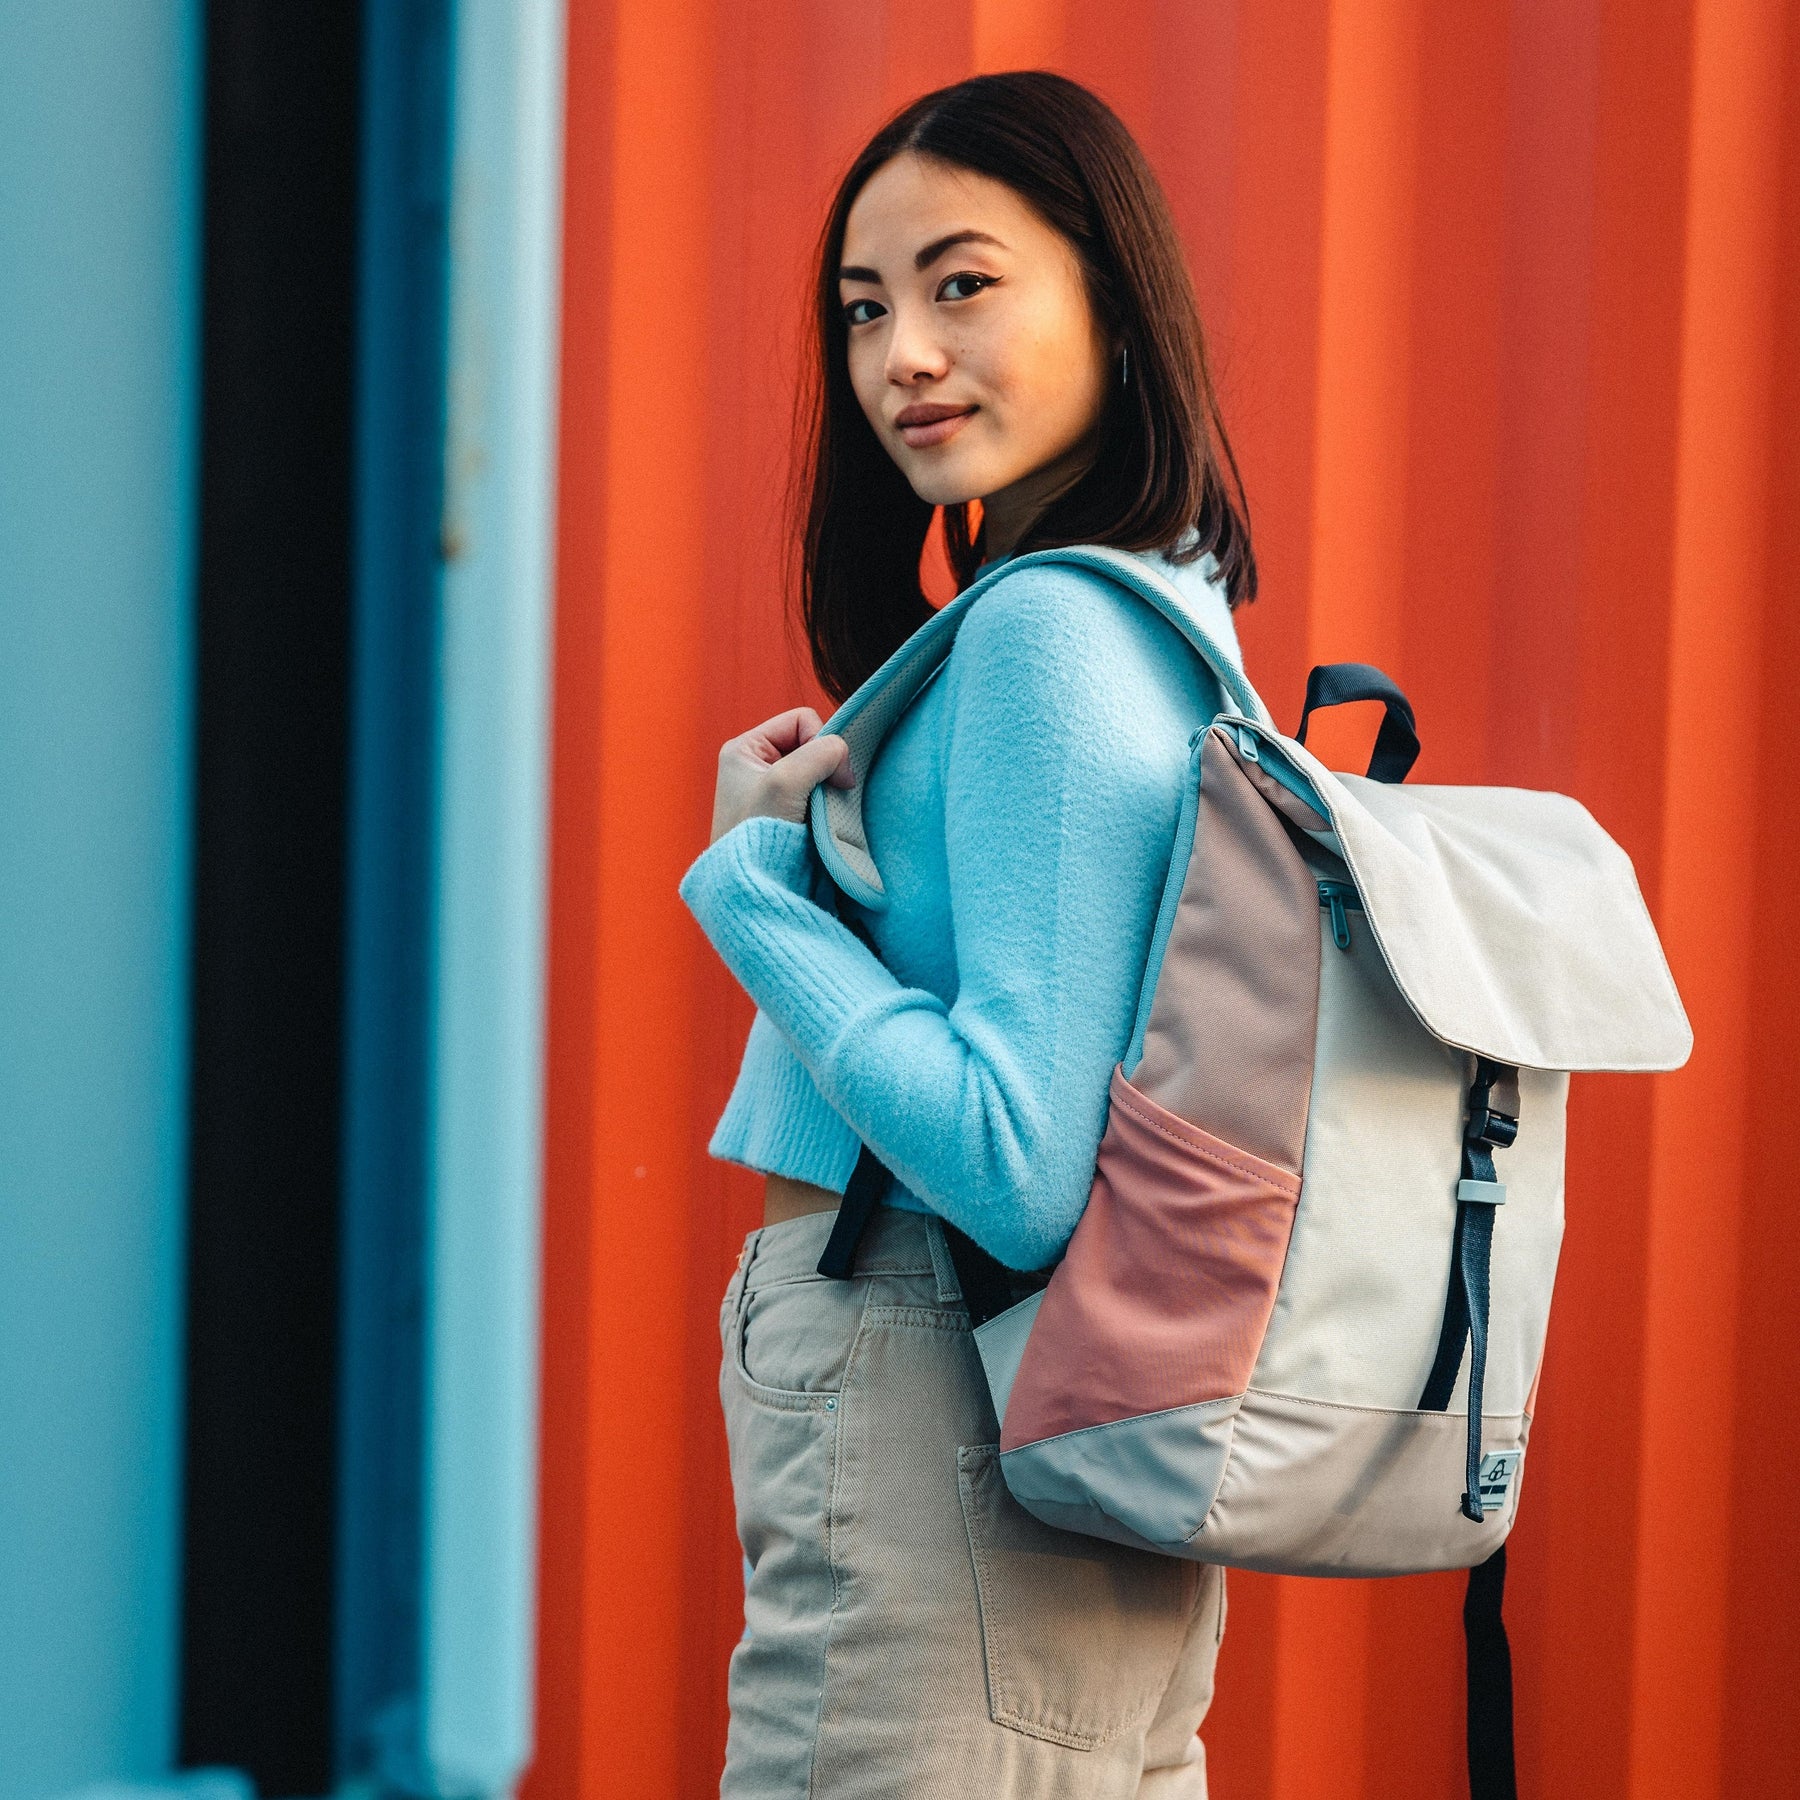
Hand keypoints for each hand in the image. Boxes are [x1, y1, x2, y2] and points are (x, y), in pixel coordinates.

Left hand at [711, 707, 854, 842]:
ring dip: (828, 791)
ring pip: (820, 772)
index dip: (820, 742)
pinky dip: (828, 807)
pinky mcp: (789, 815)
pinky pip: (821, 796)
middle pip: (813, 745)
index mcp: (745, 748)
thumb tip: (845, 758)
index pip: (801, 720)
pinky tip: (822, 825)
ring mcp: (774, 792)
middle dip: (825, 769)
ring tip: (819, 815)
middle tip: (824, 798)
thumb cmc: (757, 835)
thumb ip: (820, 753)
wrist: (752, 889)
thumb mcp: (785, 781)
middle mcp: (757, 765)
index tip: (824, 779)